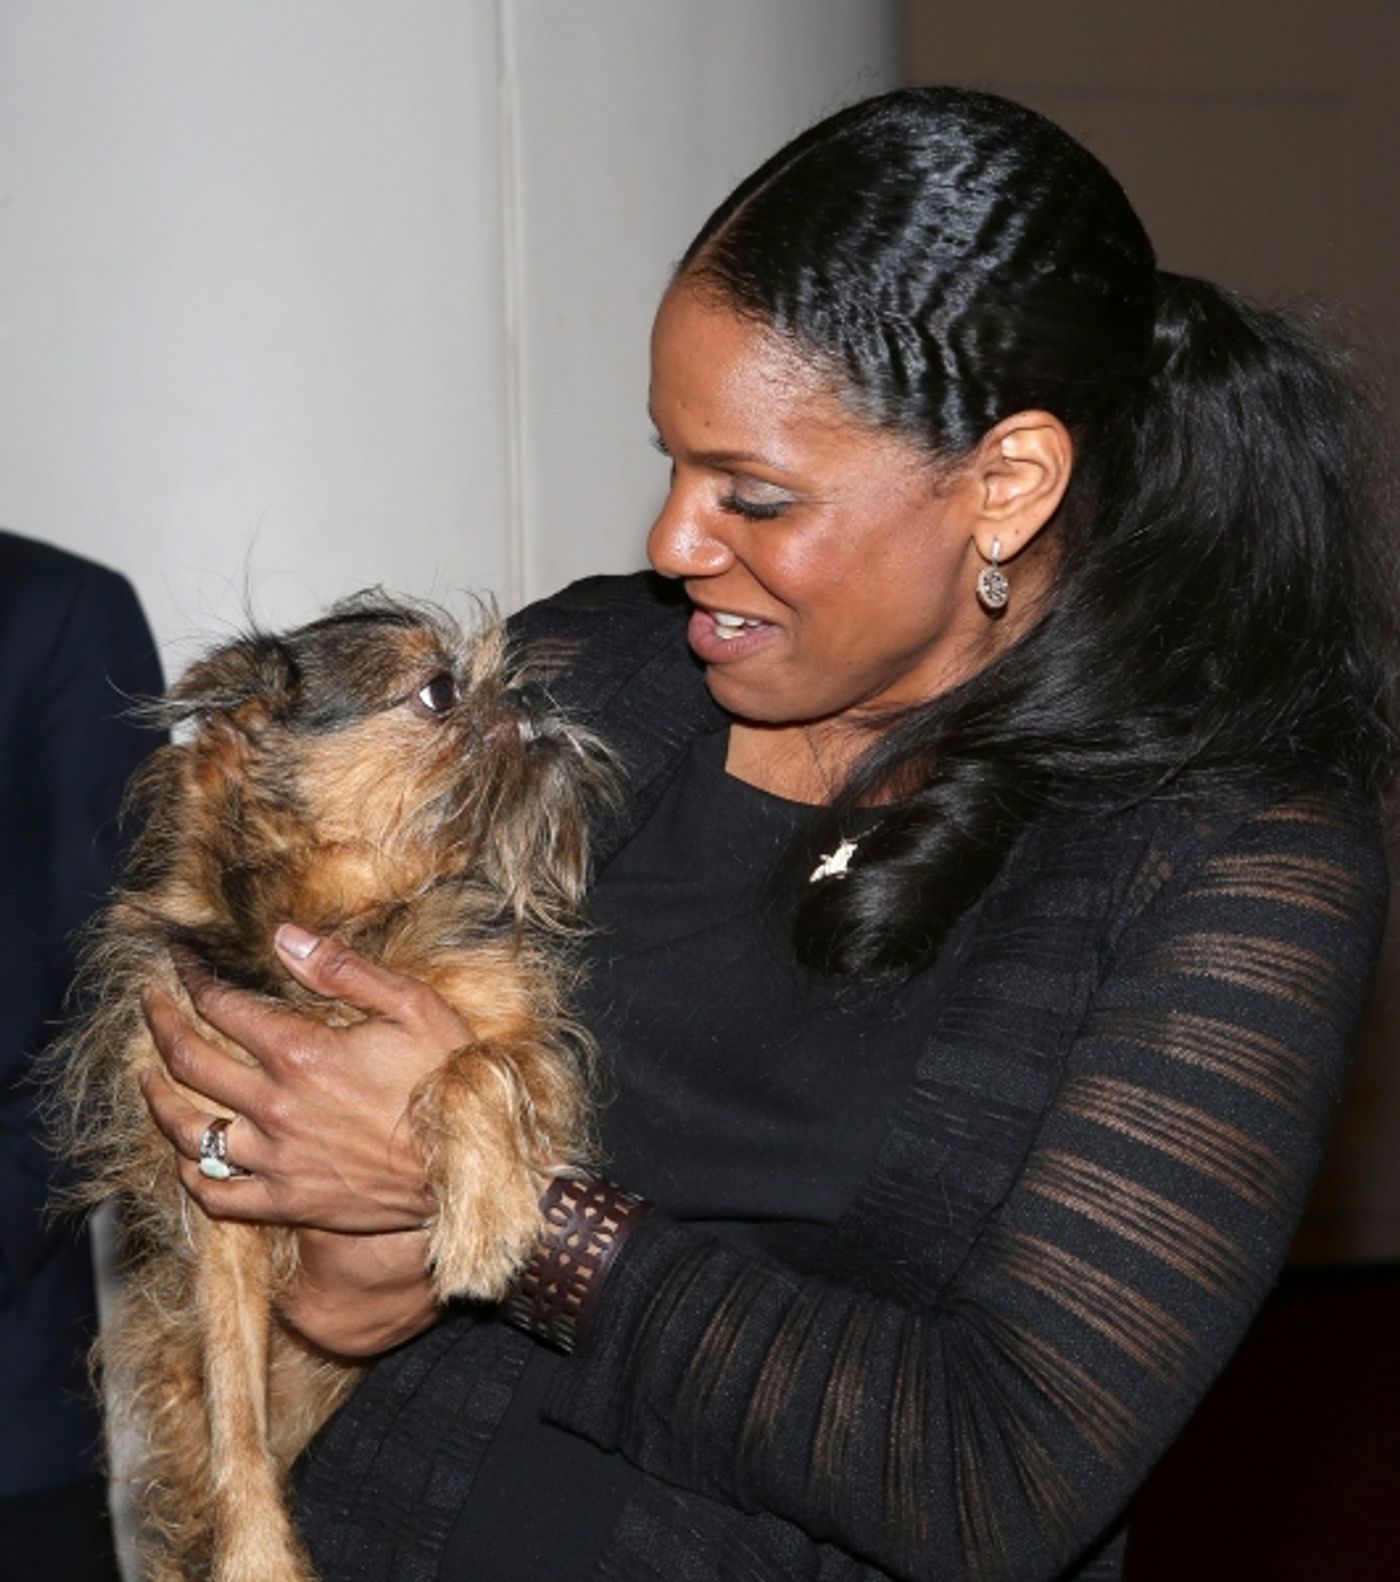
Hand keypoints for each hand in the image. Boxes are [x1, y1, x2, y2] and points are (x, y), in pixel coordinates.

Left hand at [142, 924, 462, 1232]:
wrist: (472, 1168)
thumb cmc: (450, 1081)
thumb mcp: (414, 1006)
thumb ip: (344, 970)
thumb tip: (284, 937)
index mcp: (303, 1053)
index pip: (222, 1007)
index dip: (194, 979)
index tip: (183, 965)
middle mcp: (277, 1106)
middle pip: (188, 1061)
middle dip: (159, 1024)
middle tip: (149, 1005)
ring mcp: (277, 1160)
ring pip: (187, 1130)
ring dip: (157, 1098)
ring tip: (148, 1078)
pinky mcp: (286, 1203)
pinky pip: (215, 1195)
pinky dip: (190, 1172)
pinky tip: (188, 1155)